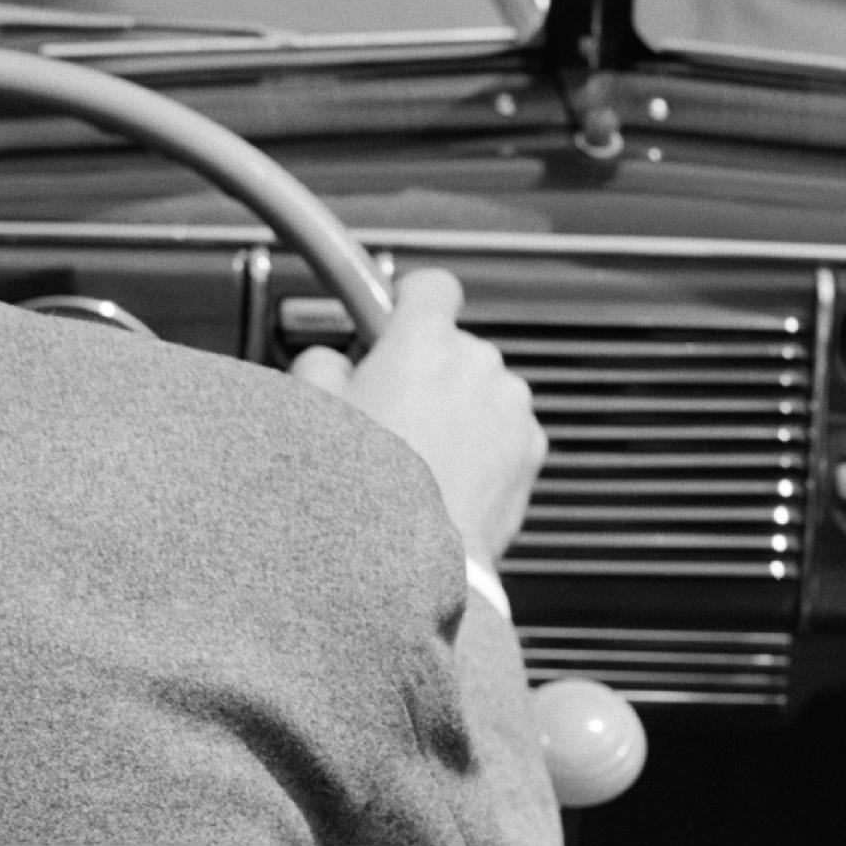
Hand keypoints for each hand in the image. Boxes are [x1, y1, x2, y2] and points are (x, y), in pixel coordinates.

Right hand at [292, 266, 542, 567]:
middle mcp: (478, 362)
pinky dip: (487, 447)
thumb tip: (331, 363)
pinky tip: (451, 479)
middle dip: (429, 371)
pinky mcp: (531, 448)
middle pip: (455, 347)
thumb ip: (321, 366)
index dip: (411, 303)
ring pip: (483, 390)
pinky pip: (506, 431)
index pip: (432, 287)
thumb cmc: (364, 488)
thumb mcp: (314, 412)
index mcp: (425, 339)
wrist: (410, 558)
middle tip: (392, 413)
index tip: (397, 321)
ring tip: (422, 457)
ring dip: (460, 410)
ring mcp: (511, 405)